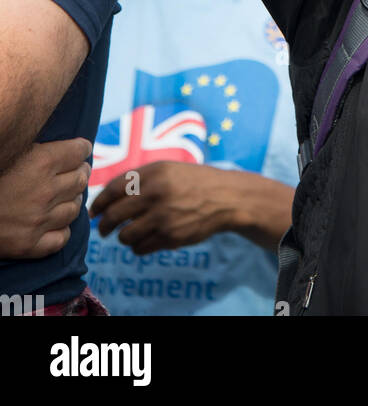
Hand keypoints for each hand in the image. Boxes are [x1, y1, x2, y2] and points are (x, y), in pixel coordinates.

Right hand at [0, 139, 90, 257]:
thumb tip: (66, 144)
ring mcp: (39, 220)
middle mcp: (46, 191)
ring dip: (72, 200)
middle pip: (81, 178)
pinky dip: (62, 229)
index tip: (79, 150)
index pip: (80, 151)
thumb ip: (39, 148)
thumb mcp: (13, 151)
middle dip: (79, 172)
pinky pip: (62, 237)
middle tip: (74, 171)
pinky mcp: (30, 245)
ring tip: (64, 196)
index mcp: (41, 162)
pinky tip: (54, 222)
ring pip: (75, 208)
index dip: (81, 149)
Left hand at [90, 161, 236, 254]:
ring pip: (125, 236)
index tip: (94, 212)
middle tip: (103, 229)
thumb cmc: (192, 181)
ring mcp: (163, 217)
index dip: (98, 203)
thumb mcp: (167, 169)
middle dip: (104, 226)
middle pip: (115, 215)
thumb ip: (138, 178)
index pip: (113, 190)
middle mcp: (156, 194)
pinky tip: (144, 240)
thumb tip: (105, 195)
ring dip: (123, 237)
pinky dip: (137, 247)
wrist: (225, 197)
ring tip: (128, 234)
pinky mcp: (171, 237)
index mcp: (153, 173)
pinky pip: (140, 248)